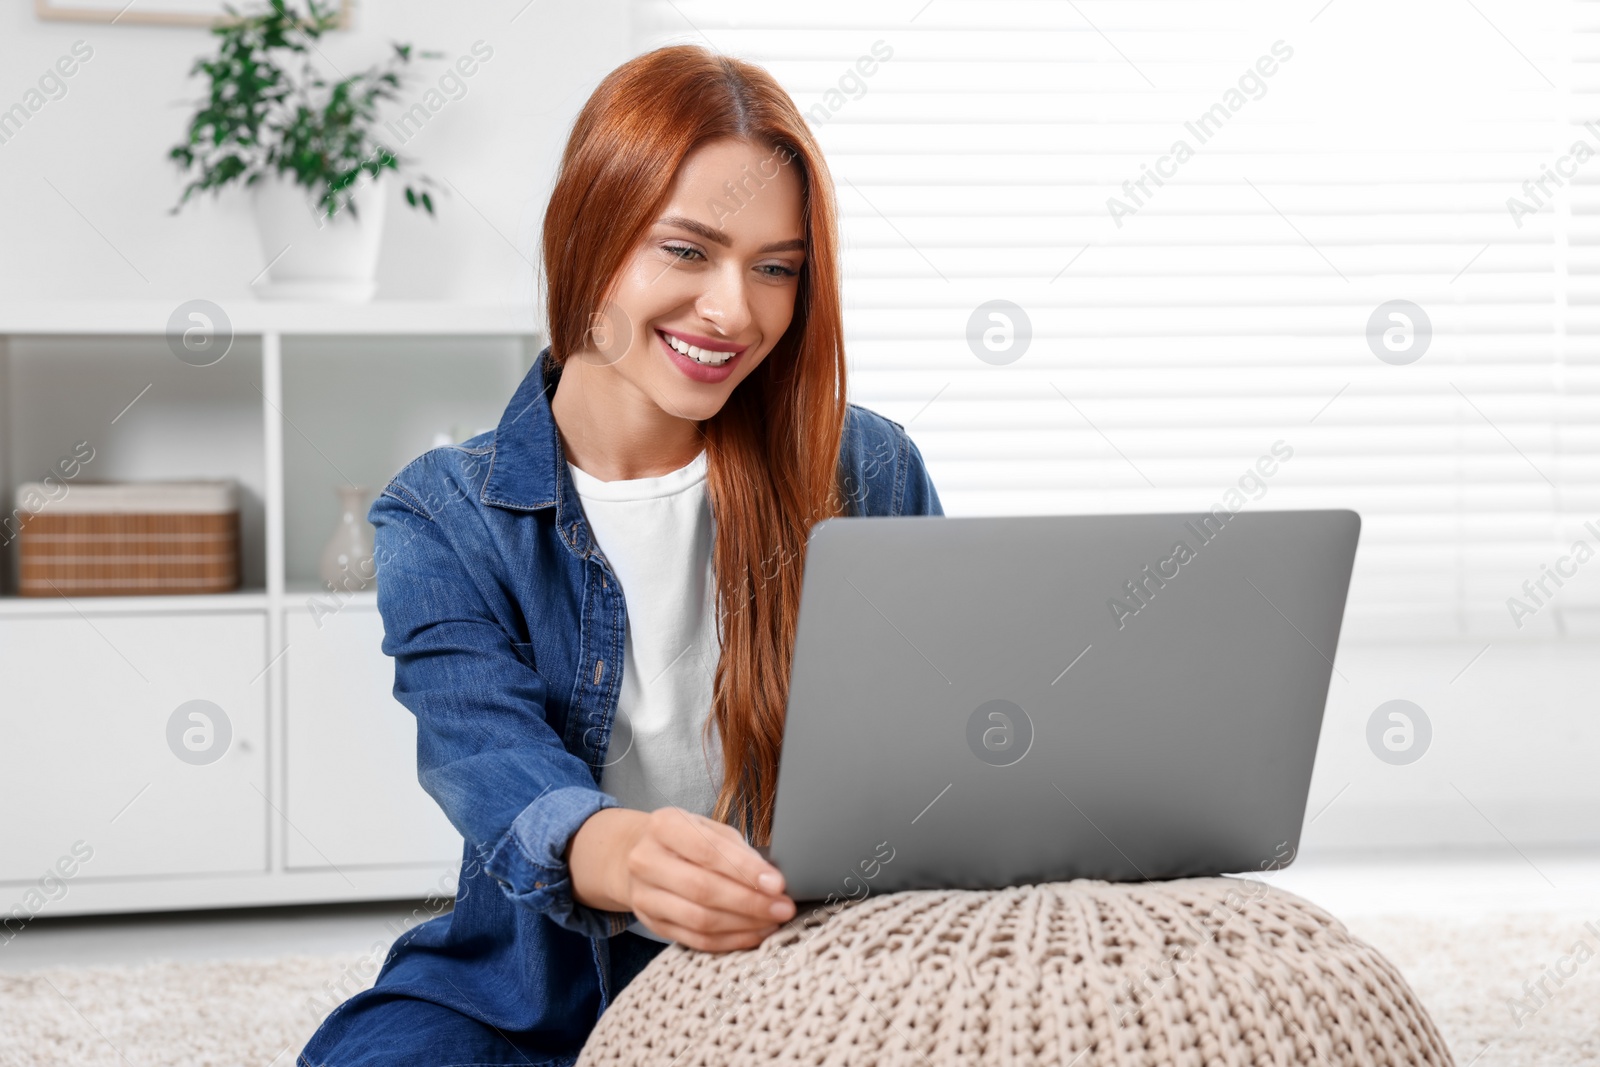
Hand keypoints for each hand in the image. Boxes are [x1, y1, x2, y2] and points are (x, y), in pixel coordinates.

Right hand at [568, 806, 794, 951]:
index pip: (707, 851)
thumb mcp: (707, 829)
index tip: (777, 883)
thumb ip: (736, 850)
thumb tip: (772, 880)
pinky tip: (753, 934)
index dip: (744, 870)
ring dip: (743, 925)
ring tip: (773, 922)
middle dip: (750, 902)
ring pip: (699, 920)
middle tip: (783, 907)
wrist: (636, 855)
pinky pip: (695, 939)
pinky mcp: (652, 924)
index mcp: (663, 826)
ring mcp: (645, 896)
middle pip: (703, 889)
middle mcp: (646, 860)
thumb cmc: (684, 840)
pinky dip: (729, 940)